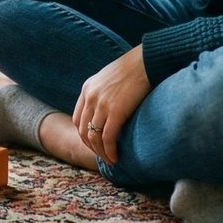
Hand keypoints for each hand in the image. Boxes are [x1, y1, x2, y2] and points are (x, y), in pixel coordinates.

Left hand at [72, 44, 150, 164]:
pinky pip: (108, 137)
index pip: (78, 119)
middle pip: (83, 130)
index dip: (84, 135)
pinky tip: (116, 157)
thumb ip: (103, 93)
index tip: (95, 144)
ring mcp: (102, 104)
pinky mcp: (115, 111)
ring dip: (101, 152)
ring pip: (94, 137)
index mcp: (87, 89)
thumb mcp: (109, 79)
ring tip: (111, 160)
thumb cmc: (132, 70)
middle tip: (103, 156)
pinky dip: (110, 150)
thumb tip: (107, 111)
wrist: (145, 62)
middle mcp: (90, 97)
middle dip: (91, 147)